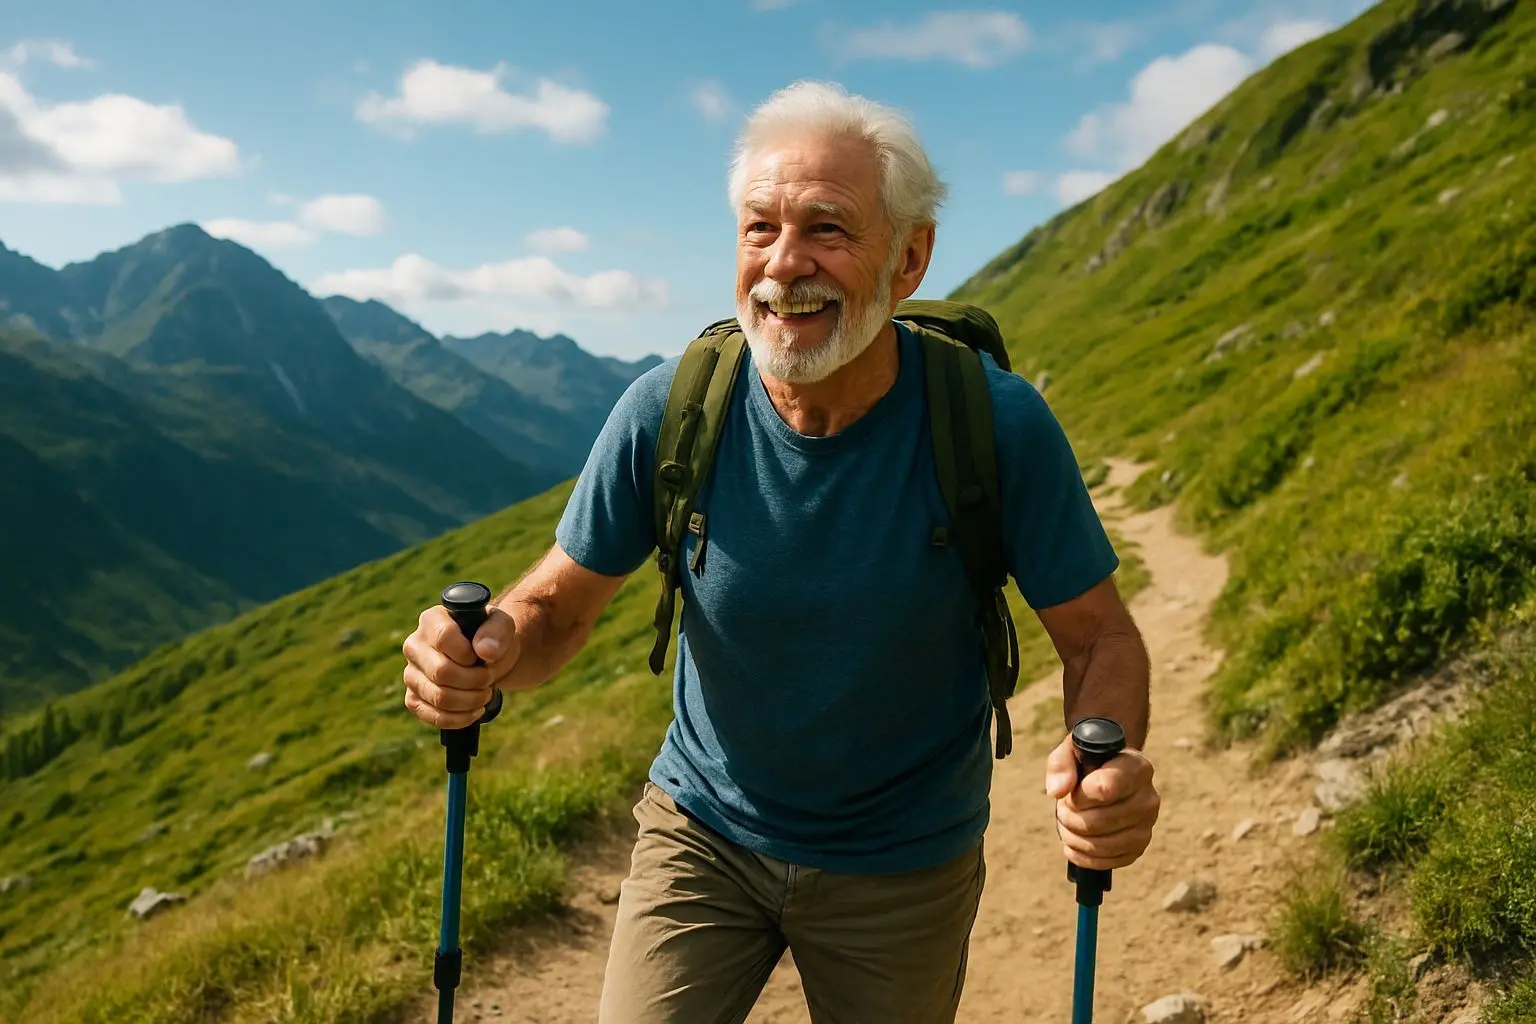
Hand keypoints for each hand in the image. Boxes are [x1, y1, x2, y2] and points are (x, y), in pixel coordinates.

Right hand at [400, 603, 516, 728]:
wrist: (488, 659)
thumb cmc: (492, 638)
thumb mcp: (503, 626)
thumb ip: (497, 632)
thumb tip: (485, 651)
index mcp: (432, 620)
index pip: (444, 638)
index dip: (469, 654)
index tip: (483, 657)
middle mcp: (414, 645)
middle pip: (441, 672)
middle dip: (474, 681)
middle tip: (488, 678)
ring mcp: (411, 673)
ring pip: (438, 697)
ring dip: (470, 701)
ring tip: (484, 694)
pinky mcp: (414, 698)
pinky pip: (430, 715)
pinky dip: (458, 718)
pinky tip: (474, 711)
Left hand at [1044, 732, 1159, 870]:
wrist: (1107, 774)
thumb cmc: (1088, 761)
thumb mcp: (1072, 751)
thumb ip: (1061, 765)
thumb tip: (1057, 791)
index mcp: (1137, 768)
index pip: (1105, 789)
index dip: (1080, 795)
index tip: (1072, 790)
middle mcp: (1149, 798)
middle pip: (1098, 822)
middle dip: (1070, 816)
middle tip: (1064, 807)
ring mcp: (1147, 826)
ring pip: (1100, 845)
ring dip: (1072, 836)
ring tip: (1067, 821)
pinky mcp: (1138, 848)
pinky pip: (1106, 862)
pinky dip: (1082, 855)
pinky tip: (1074, 841)